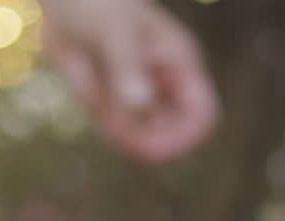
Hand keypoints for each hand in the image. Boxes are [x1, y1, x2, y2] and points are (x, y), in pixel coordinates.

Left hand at [40, 0, 218, 162]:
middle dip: (140, 135)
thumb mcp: (113, 31)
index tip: (152, 142)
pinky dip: (97, 115)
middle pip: (168, 134)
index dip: (184, 137)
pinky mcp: (113, 102)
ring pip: (137, 135)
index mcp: (179, 64)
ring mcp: (138, 96)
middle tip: (110, 119)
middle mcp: (164, 85)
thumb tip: (139, 102)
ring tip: (90, 76)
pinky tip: (83, 77)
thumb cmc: (97, 3)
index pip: (201, 115)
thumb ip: (127, 66)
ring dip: (113, 121)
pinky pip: (111, 128)